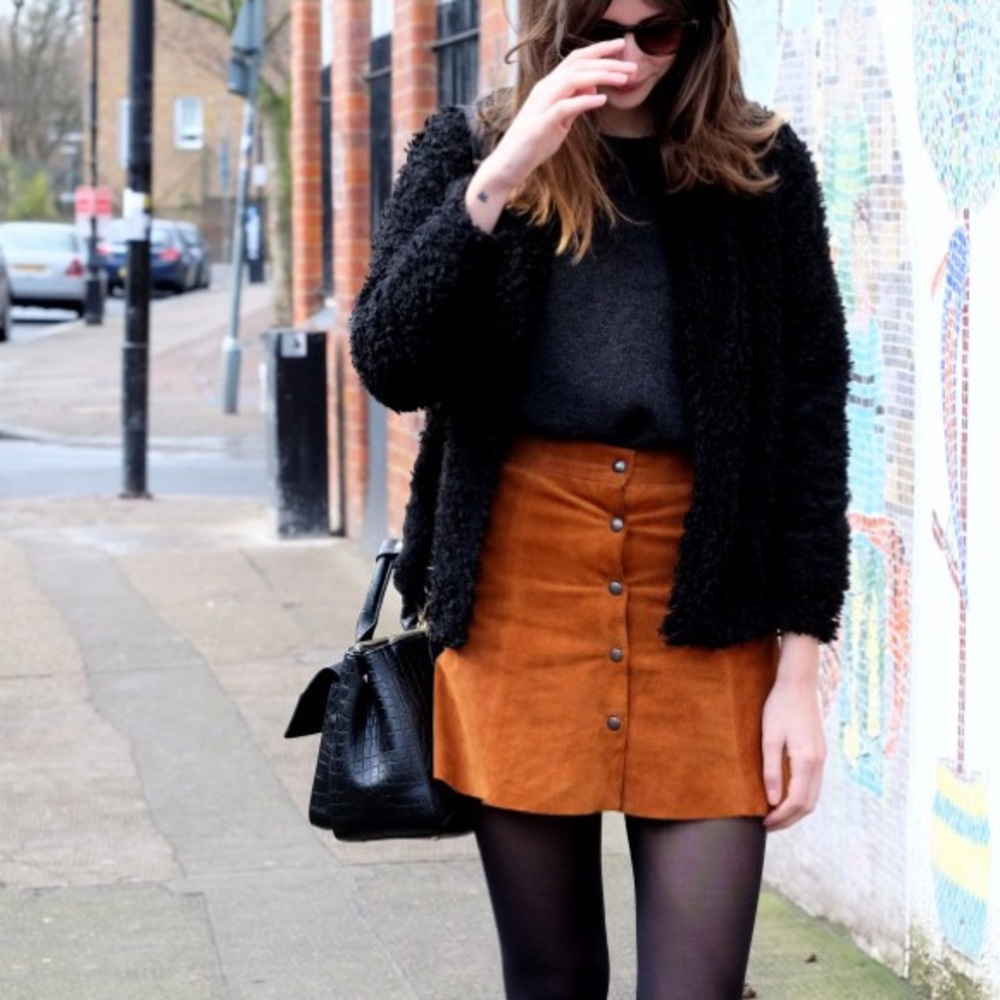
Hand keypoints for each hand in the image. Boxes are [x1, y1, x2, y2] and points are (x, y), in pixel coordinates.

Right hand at [465, 39, 636, 229]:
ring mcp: (541, 106)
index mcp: (549, 86)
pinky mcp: (540, 125)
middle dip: (608, 61)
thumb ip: (576, 102)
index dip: (599, 50)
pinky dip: (584, 101)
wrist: (508, 165)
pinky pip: (564, 107)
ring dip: (601, 76)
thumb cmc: (534, 143)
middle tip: (632, 66)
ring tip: (623, 79)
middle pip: (578, 64)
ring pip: (573, 79)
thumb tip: (595, 88)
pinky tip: (602, 100)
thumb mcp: (561, 119)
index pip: (576, 59)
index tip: (622, 47)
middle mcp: (544, 89)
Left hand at [761, 634, 825, 832]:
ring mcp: (822, 758)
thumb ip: (771, 769)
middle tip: (767, 825)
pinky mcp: (819, 752)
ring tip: (774, 814)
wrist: (798, 684)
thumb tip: (771, 800)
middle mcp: (819, 763)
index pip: (797, 802)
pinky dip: (801, 796)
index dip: (781, 817)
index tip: (764, 824)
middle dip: (789, 819)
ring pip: (814, 796)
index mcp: (807, 761)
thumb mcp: (769, 737)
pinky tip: (785, 795)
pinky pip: (813, 784)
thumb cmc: (779, 707)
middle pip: (809, 804)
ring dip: (796, 810)